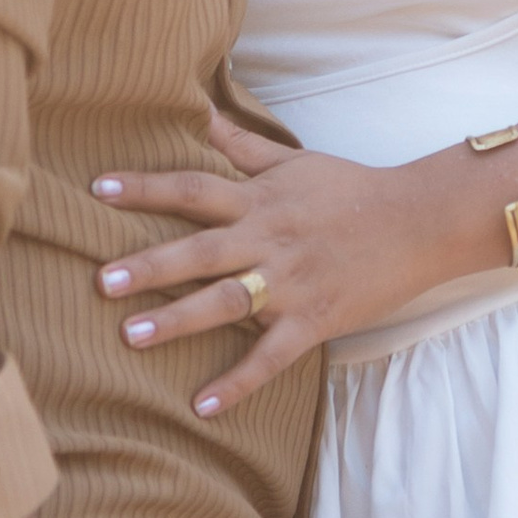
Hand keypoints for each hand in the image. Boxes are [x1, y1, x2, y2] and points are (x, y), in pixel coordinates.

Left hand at [93, 112, 463, 409]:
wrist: (420, 222)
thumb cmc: (352, 189)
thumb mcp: (295, 160)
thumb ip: (242, 145)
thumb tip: (199, 111)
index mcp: (261, 200)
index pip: (193, 188)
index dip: (146, 188)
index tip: (98, 189)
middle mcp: (269, 240)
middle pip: (201, 250)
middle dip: (150, 265)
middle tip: (101, 281)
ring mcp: (292, 283)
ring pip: (227, 302)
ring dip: (179, 321)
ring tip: (130, 338)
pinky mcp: (315, 321)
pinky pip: (271, 357)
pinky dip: (238, 382)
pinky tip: (202, 406)